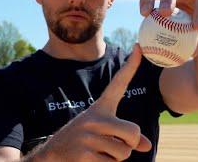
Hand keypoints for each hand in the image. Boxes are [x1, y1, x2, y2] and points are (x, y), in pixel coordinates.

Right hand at [32, 45, 150, 161]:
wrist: (50, 156)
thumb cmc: (82, 142)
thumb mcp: (103, 134)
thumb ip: (126, 137)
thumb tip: (147, 146)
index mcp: (100, 108)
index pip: (118, 83)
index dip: (131, 66)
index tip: (140, 47)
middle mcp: (94, 117)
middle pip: (133, 132)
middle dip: (130, 144)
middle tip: (114, 146)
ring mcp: (88, 135)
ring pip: (125, 152)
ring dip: (117, 158)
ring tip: (98, 153)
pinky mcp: (84, 154)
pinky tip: (90, 161)